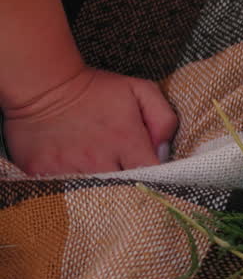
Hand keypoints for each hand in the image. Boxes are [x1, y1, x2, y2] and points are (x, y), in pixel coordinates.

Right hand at [3, 66, 177, 175]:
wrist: (43, 86)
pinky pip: (63, 190)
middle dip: (128, 185)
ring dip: (99, 187)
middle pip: (123, 189)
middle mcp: (98, 159)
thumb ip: (164, 118)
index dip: (155, 176)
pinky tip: (72, 170)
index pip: (151, 175)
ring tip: (95, 169)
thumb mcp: (140, 91)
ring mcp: (69, 168)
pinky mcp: (42, 172)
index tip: (150, 171)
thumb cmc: (95, 89)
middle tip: (122, 172)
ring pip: (94, 193)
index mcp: (126, 141)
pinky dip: (70, 185)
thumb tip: (164, 150)